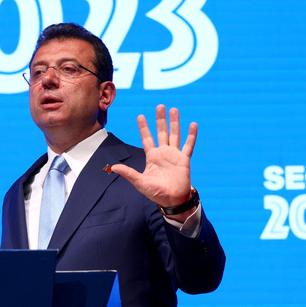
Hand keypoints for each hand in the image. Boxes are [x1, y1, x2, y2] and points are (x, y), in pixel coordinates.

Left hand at [111, 105, 196, 220]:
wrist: (172, 200)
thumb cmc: (155, 192)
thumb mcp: (139, 182)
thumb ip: (128, 173)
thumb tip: (113, 167)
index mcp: (152, 156)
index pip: (147, 138)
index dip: (144, 128)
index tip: (140, 116)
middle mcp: (163, 153)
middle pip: (161, 132)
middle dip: (160, 119)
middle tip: (160, 106)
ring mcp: (174, 155)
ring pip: (174, 134)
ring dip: (174, 122)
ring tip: (174, 110)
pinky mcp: (184, 159)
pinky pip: (188, 145)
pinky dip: (191, 135)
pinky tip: (192, 124)